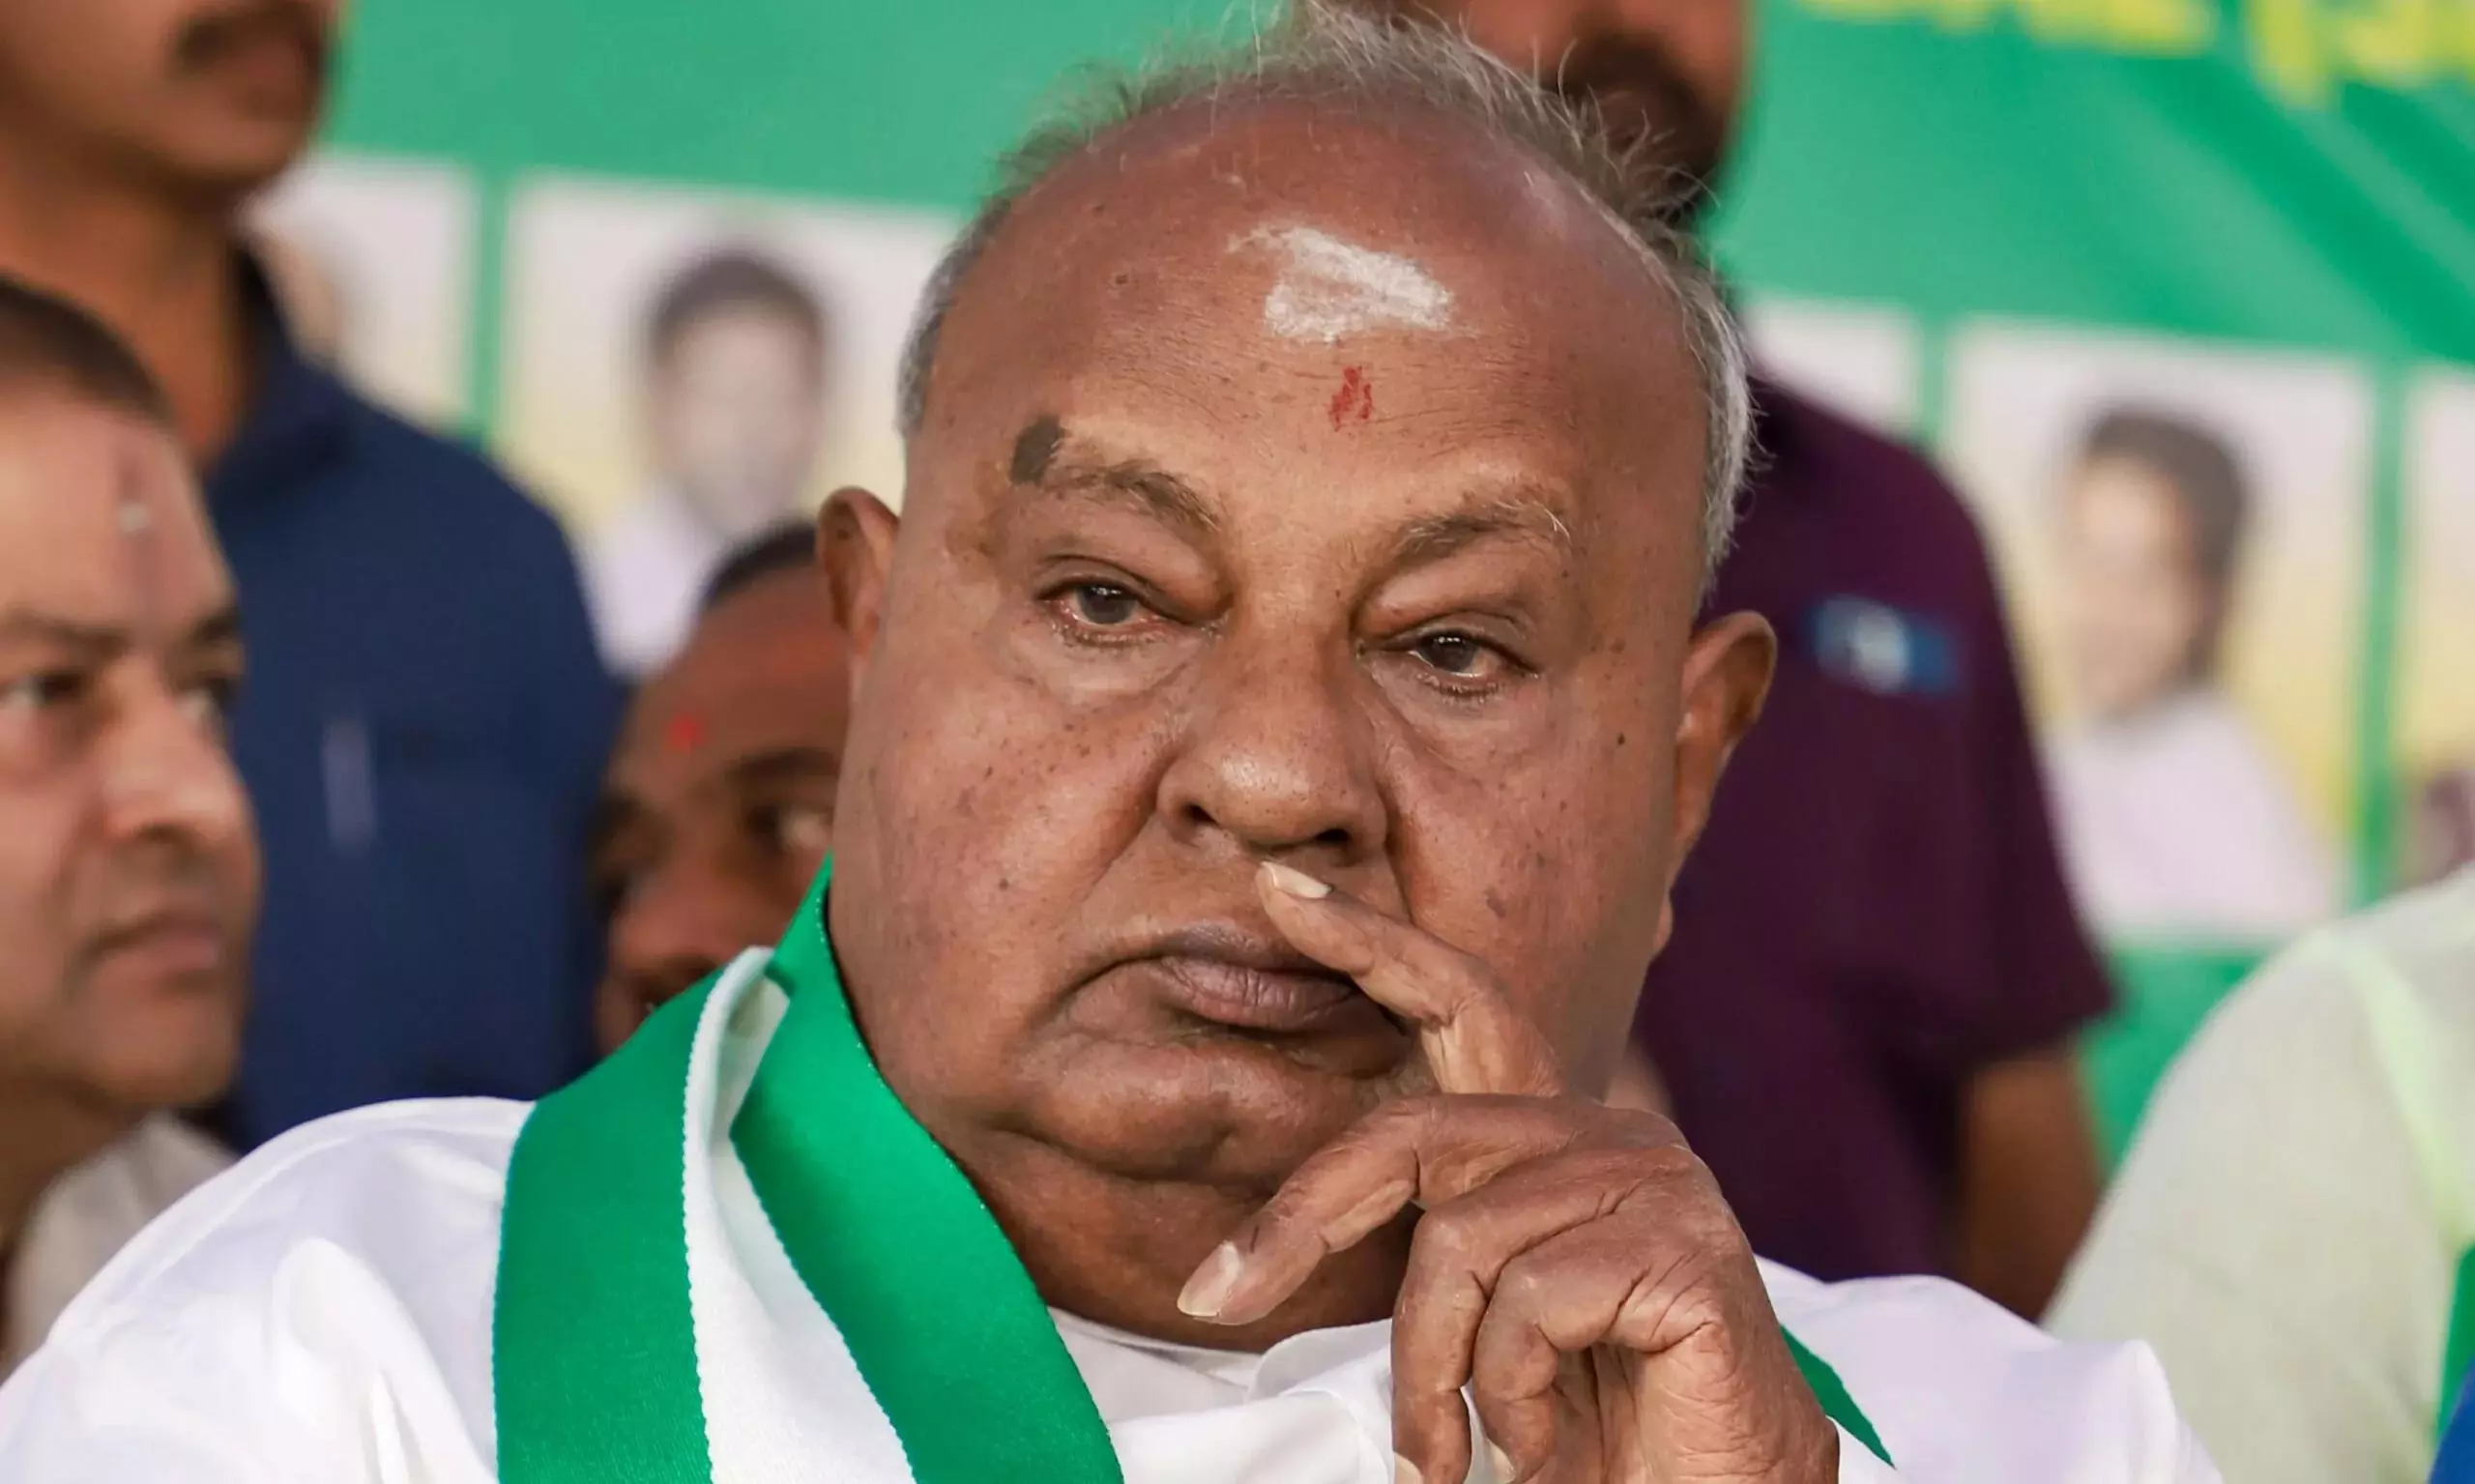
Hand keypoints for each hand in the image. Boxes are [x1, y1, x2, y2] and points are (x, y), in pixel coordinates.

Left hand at [1175, 862, 1838, 1483]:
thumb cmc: (1591, 1429)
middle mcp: (1606, 1135)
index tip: (1274, 888)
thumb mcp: (1478, 1322)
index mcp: (1551, 1142)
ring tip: (1452, 1450)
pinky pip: (1528, 1303)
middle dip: (1300, 1223)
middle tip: (1217, 1299)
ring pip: (1457, 1245)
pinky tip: (1543, 1444)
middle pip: (1414, 1138)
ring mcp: (1654, 1182)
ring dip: (1429, 1374)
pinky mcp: (1686, 1247)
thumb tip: (1252, 1253)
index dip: (1366, 940)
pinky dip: (1505, 1397)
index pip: (1455, 1005)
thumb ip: (1423, 1248)